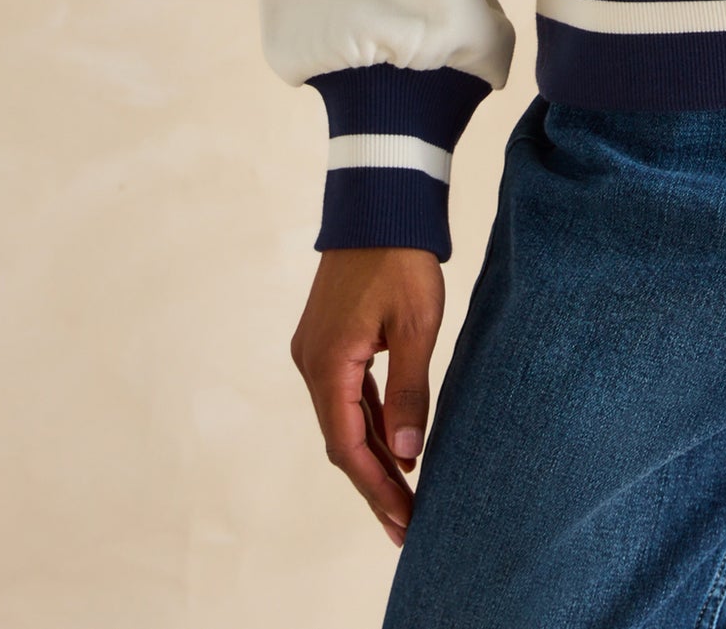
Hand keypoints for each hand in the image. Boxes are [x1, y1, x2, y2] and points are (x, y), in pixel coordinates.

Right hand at [290, 247, 444, 547]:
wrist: (381, 202)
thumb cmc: (401, 257)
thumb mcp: (414, 324)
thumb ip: (408, 391)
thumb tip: (408, 455)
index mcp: (328, 364)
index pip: (349, 445)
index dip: (378, 486)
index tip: (405, 519)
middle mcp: (312, 363)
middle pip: (342, 440)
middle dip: (375, 482)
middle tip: (407, 523)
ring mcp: (317, 350)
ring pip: (344, 419)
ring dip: (374, 454)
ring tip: (406, 494)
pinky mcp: (329, 338)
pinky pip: (347, 394)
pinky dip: (370, 421)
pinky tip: (396, 443)